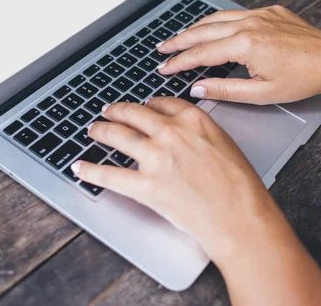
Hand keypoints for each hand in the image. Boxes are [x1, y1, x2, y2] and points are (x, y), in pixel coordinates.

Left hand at [71, 98, 320, 304]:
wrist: (240, 217)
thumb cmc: (240, 186)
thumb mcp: (224, 144)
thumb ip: (199, 133)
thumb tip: (183, 134)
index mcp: (194, 120)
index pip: (161, 103)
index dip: (147, 104)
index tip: (142, 107)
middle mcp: (172, 133)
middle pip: (134, 113)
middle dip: (117, 111)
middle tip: (108, 111)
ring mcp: (156, 158)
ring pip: (117, 135)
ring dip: (101, 131)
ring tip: (93, 130)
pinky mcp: (145, 186)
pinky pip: (109, 174)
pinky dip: (90, 170)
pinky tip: (80, 167)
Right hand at [156, 5, 320, 104]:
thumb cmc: (304, 78)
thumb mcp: (262, 94)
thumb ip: (226, 90)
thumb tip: (198, 88)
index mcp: (246, 45)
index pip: (202, 53)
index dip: (179, 62)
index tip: (164, 68)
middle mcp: (250, 24)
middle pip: (203, 30)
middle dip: (178, 40)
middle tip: (161, 48)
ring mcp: (259, 14)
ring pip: (216, 17)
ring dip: (194, 28)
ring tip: (178, 38)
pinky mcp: (268, 11)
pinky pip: (234, 13)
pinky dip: (216, 20)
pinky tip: (209, 27)